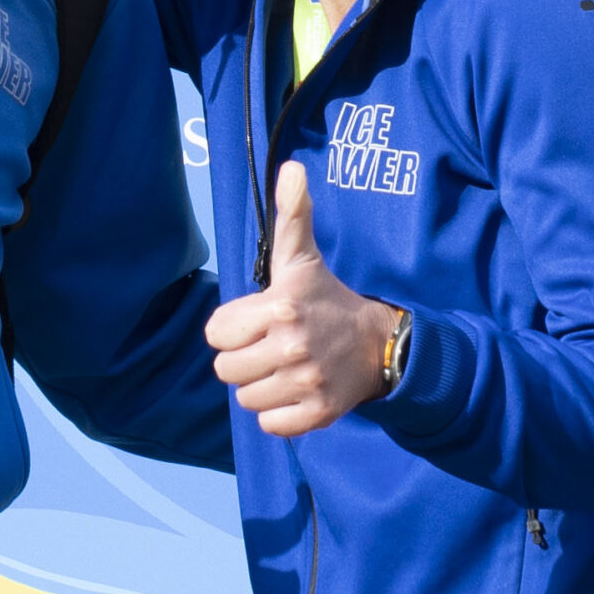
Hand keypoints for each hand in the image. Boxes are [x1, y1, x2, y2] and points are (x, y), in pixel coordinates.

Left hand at [207, 162, 391, 436]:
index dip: (232, 328)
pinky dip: (279, 414)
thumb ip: (292, 215)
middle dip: (243, 359)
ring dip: (261, 387)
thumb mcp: (302, 257)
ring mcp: (307, 382)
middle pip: (226, 371)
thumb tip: (292, 168)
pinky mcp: (319, 413)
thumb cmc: (326, 298)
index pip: (215, 334)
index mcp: (280, 306)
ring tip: (284, 368)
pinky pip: (270, 425)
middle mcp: (292, 346)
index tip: (258, 321)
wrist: (378, 344)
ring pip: (246, 399)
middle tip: (271, 346)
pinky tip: (295, 391)